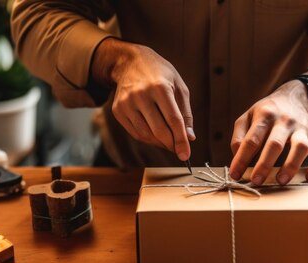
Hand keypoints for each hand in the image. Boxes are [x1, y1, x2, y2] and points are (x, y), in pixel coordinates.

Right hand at [92, 39, 193, 159]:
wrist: (130, 62)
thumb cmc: (160, 75)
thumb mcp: (179, 87)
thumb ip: (185, 113)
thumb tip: (189, 138)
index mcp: (160, 87)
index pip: (173, 120)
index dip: (181, 140)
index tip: (186, 155)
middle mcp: (141, 95)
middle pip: (159, 131)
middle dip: (171, 145)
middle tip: (178, 150)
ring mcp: (127, 103)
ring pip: (146, 135)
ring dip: (160, 143)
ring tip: (168, 140)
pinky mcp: (118, 110)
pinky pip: (135, 133)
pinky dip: (148, 139)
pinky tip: (155, 135)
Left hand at [229, 81, 307, 185]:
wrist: (294, 96)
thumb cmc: (266, 112)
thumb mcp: (247, 117)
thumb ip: (239, 137)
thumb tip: (238, 159)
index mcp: (265, 115)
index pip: (252, 140)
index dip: (242, 158)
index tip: (235, 175)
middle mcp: (284, 121)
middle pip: (275, 144)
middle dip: (264, 165)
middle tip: (256, 181)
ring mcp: (301, 129)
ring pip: (300, 147)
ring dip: (291, 165)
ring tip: (281, 181)